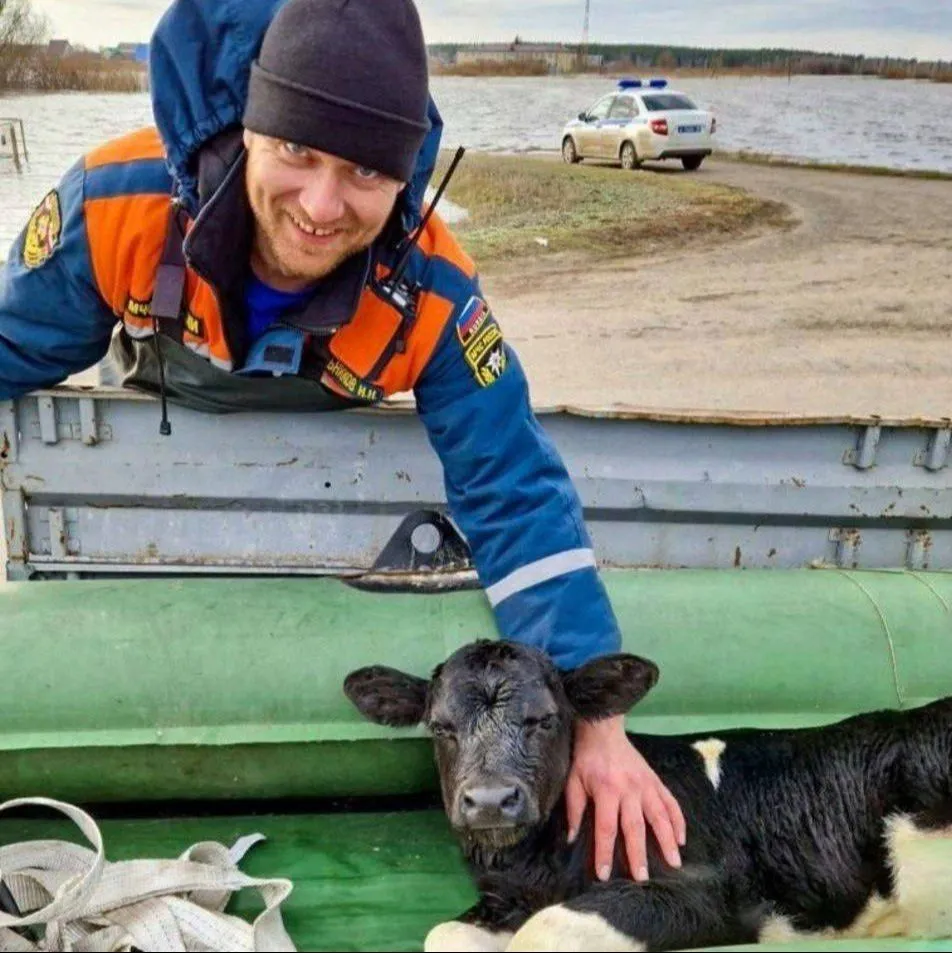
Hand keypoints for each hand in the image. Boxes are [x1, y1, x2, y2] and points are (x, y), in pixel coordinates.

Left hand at [566, 714, 685, 881]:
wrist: (603, 729)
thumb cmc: (586, 759)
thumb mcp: (573, 782)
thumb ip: (574, 810)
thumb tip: (572, 839)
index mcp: (606, 791)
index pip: (606, 827)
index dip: (605, 852)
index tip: (604, 874)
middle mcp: (629, 789)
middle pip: (635, 827)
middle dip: (638, 854)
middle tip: (643, 878)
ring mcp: (645, 785)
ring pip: (660, 816)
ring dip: (667, 840)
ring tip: (674, 863)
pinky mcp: (655, 780)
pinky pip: (670, 802)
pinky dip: (678, 820)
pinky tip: (682, 838)